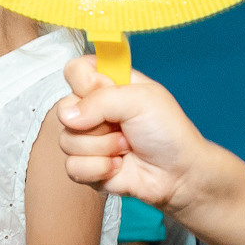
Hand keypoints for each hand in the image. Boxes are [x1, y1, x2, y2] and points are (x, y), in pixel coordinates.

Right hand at [56, 57, 210, 208]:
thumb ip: (101, 99)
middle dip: (98, 123)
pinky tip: (119, 167)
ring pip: (67, 141)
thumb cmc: (168, 131)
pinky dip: (100, 169)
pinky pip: (72, 166)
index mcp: (109, 86)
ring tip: (127, 148)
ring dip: (104, 148)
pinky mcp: (87, 167)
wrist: (179, 173)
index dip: (85, 82)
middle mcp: (94, 111)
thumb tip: (68, 115)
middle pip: (64, 109)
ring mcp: (88, 139)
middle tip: (124, 127)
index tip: (107, 91)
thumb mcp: (142, 100)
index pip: (75, 70)